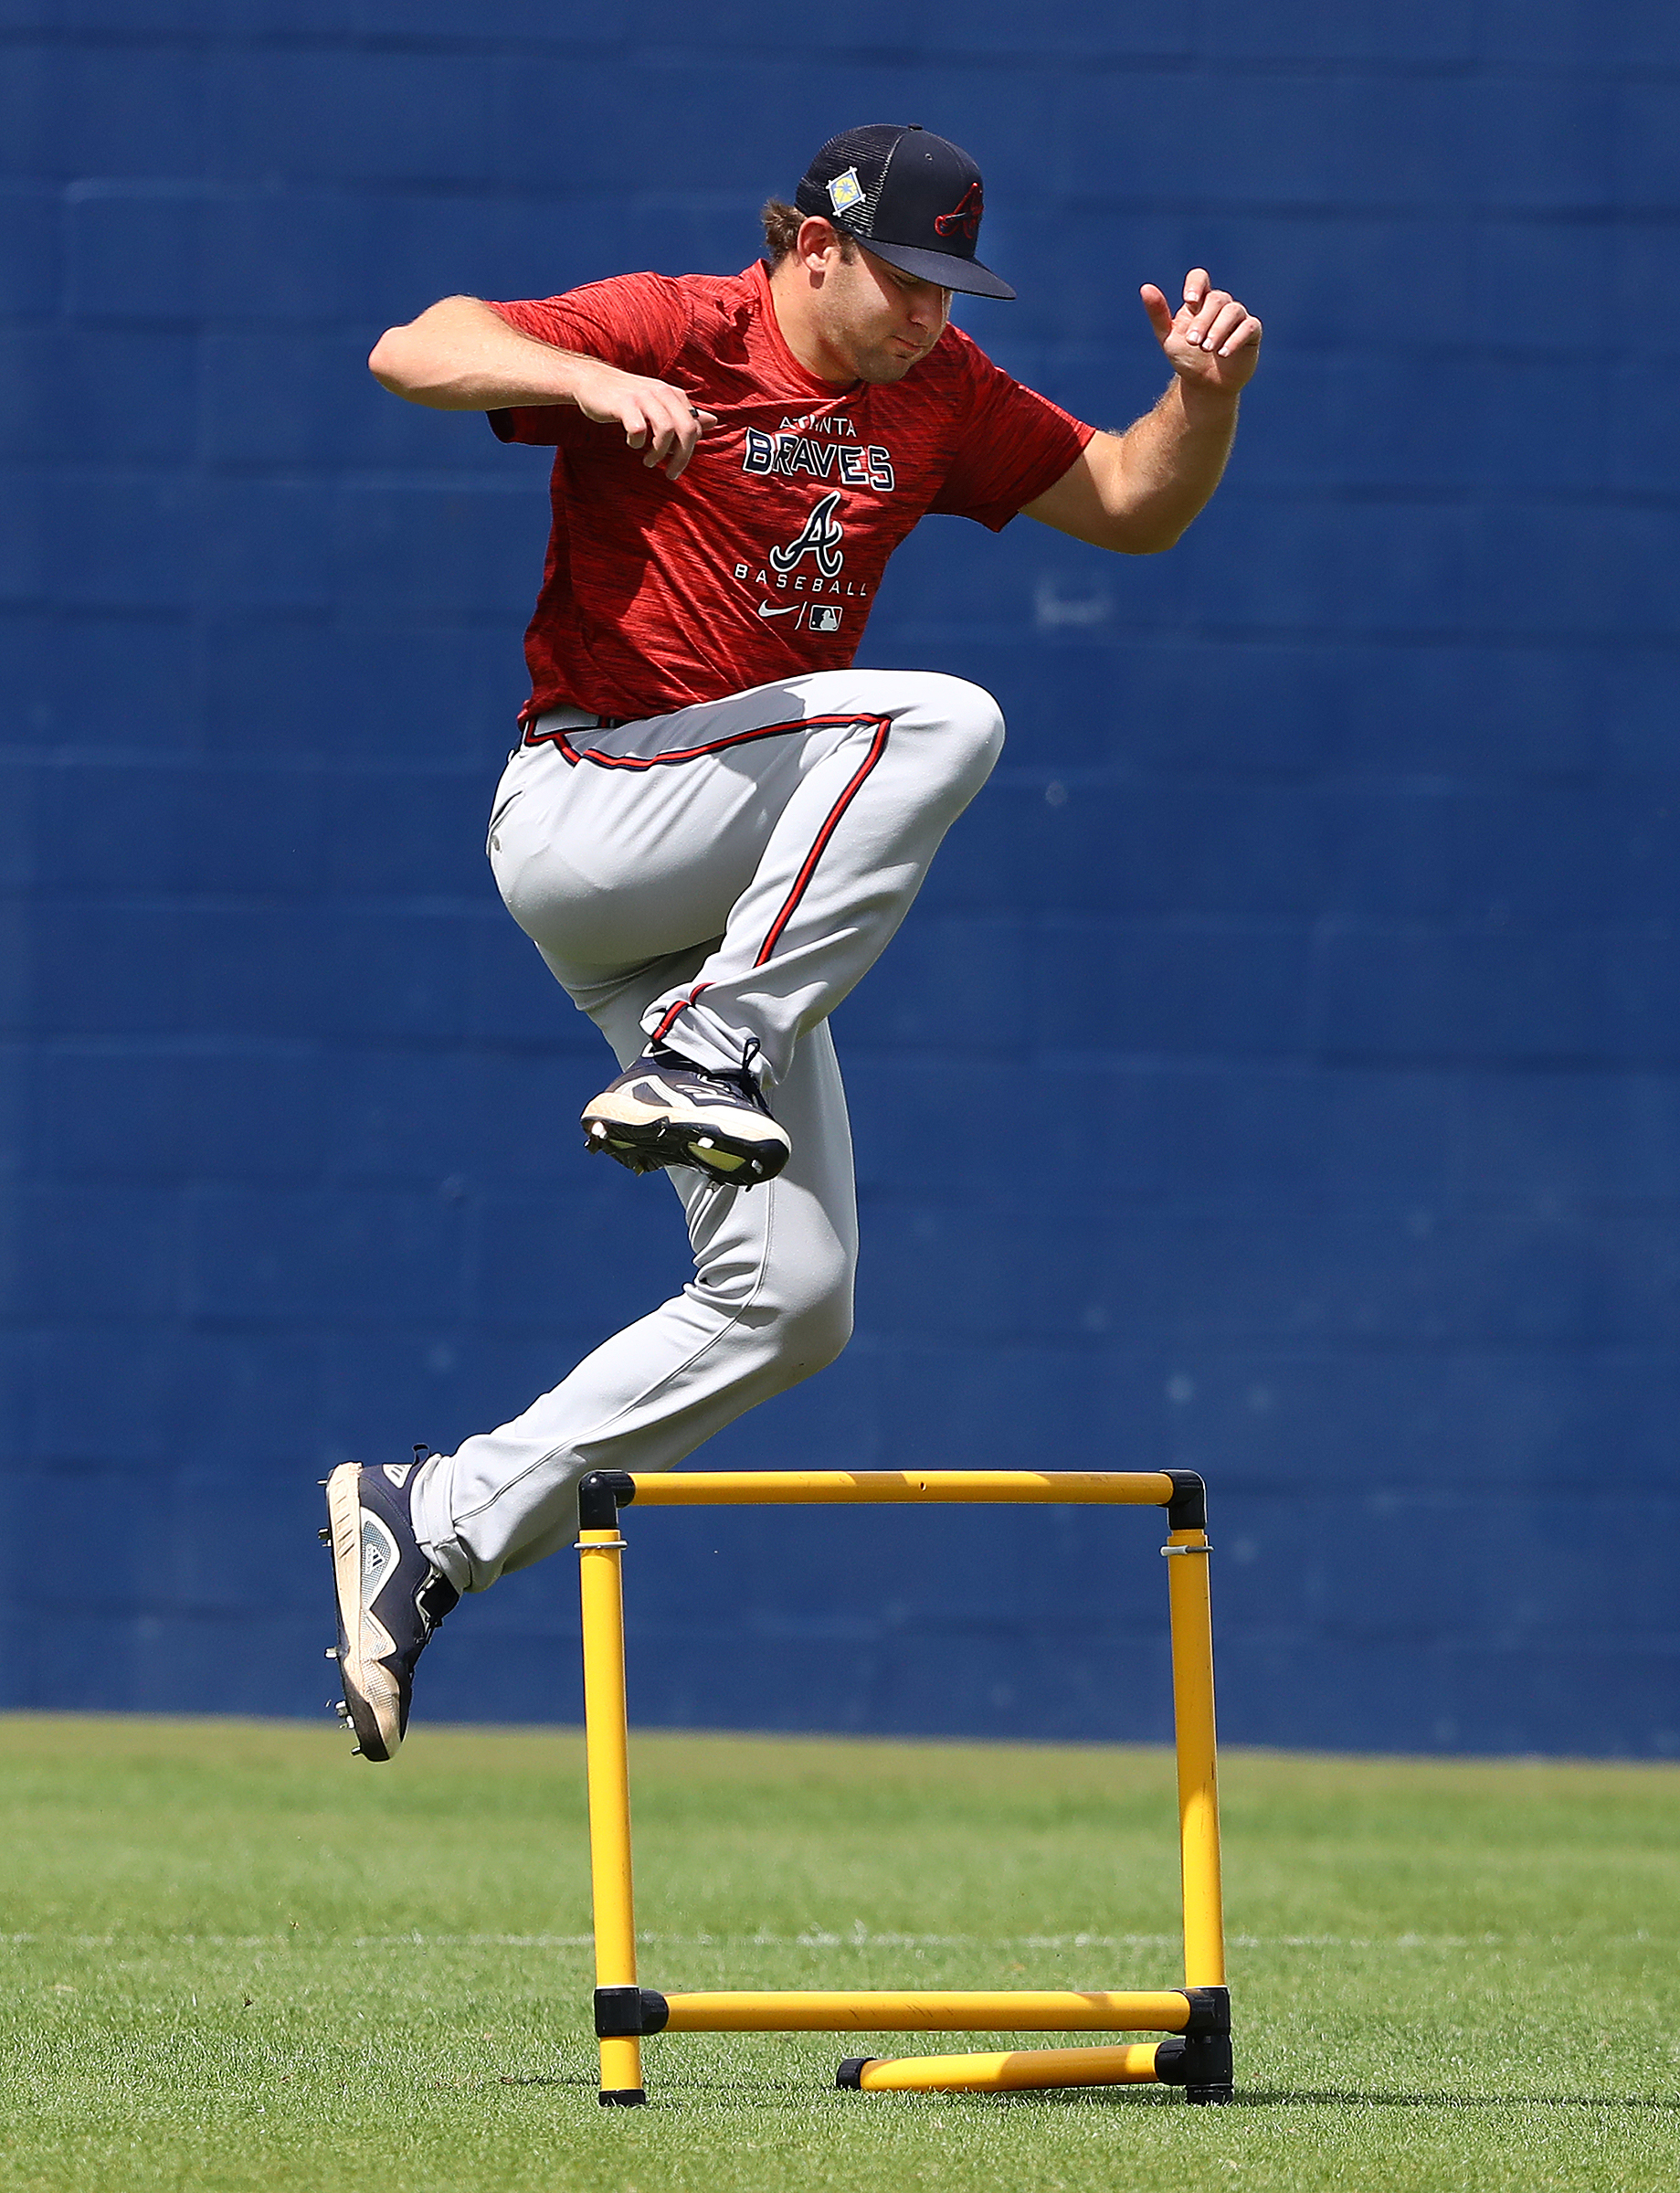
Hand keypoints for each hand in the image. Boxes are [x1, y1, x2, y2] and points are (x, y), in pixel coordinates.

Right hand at [567, 357, 718, 479]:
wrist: (593, 381)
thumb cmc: (628, 397)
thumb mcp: (660, 403)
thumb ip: (685, 413)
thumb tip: (713, 421)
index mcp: (674, 395)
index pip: (693, 427)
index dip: (688, 452)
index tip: (676, 465)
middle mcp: (662, 392)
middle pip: (685, 429)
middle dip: (681, 457)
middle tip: (671, 474)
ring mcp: (643, 397)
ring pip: (666, 429)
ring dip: (659, 452)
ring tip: (649, 462)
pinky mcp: (624, 403)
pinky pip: (639, 429)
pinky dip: (637, 442)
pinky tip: (632, 443)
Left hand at [1140, 269, 1260, 396]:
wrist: (1206, 385)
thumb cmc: (1187, 358)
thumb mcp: (1167, 337)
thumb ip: (1158, 314)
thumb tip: (1146, 288)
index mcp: (1200, 302)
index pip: (1200, 278)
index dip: (1196, 285)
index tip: (1190, 301)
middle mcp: (1220, 305)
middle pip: (1216, 299)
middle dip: (1203, 321)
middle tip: (1192, 342)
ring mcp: (1238, 317)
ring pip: (1233, 310)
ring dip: (1218, 329)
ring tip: (1206, 348)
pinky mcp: (1252, 332)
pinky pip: (1249, 327)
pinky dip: (1235, 339)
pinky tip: (1223, 353)